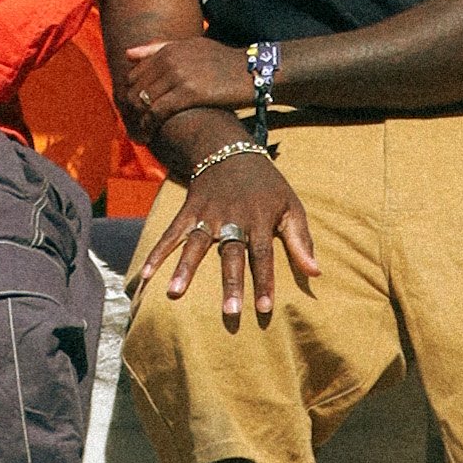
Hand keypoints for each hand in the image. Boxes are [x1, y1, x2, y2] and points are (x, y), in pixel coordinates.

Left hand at [122, 35, 254, 141]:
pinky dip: (148, 126)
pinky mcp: (189, 92)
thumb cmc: (224, 63)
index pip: (134, 74)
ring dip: (136, 122)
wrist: (254, 71)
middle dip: (129, 112)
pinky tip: (148, 136)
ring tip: (138, 136)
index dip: (128, 96)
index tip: (130, 112)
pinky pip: (157, 111)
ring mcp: (179, 75)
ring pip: (143, 101)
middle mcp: (170, 59)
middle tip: (131, 128)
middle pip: (135, 89)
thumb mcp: (192, 47)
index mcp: (169, 49)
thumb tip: (127, 54)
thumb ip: (159, 48)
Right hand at [132, 151, 318, 331]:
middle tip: (230, 313)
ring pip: (195, 244)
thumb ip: (301, 240)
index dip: (265, 281)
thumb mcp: (290, 206)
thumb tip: (316, 273)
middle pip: (231, 254)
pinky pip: (171, 233)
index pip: (263, 255)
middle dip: (231, 283)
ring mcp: (207, 214)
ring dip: (185, 268)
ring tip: (174, 293)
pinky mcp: (188, 210)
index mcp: (259, 219)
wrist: (231, 150)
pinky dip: (158, 252)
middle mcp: (232, 218)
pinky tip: (146, 274)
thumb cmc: (267, 185)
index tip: (265, 309)